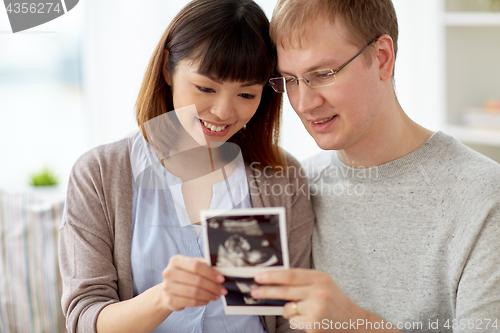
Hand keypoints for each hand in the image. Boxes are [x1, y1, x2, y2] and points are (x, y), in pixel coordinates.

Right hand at [160, 255, 226, 311]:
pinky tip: (207, 300)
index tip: (221, 278)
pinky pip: (191, 302)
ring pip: (194, 292)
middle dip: (213, 286)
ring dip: (209, 295)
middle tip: (222, 289)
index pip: (196, 266)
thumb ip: (203, 265)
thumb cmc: (183, 275)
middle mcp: (169, 273)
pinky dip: (202, 301)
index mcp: (176, 261)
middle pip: (196, 280)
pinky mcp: (170, 300)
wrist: (168, 289)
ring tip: (216, 295)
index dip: (210, 273)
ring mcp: (168, 287)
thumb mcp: (191, 266)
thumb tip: (218, 268)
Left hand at [250, 269, 397, 332]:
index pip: (290, 274)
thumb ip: (301, 280)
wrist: (355, 323)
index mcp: (320, 278)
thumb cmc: (333, 302)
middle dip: (266, 291)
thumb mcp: (322, 284)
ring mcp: (317, 309)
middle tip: (253, 291)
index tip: (257, 275)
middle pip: (284, 291)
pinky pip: (293, 322)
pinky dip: (297, 322)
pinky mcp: (314, 325)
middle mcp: (319, 292)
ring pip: (288, 309)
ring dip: (289, 311)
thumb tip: (272, 278)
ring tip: (305, 311)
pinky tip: (310, 321)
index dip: (271, 275)